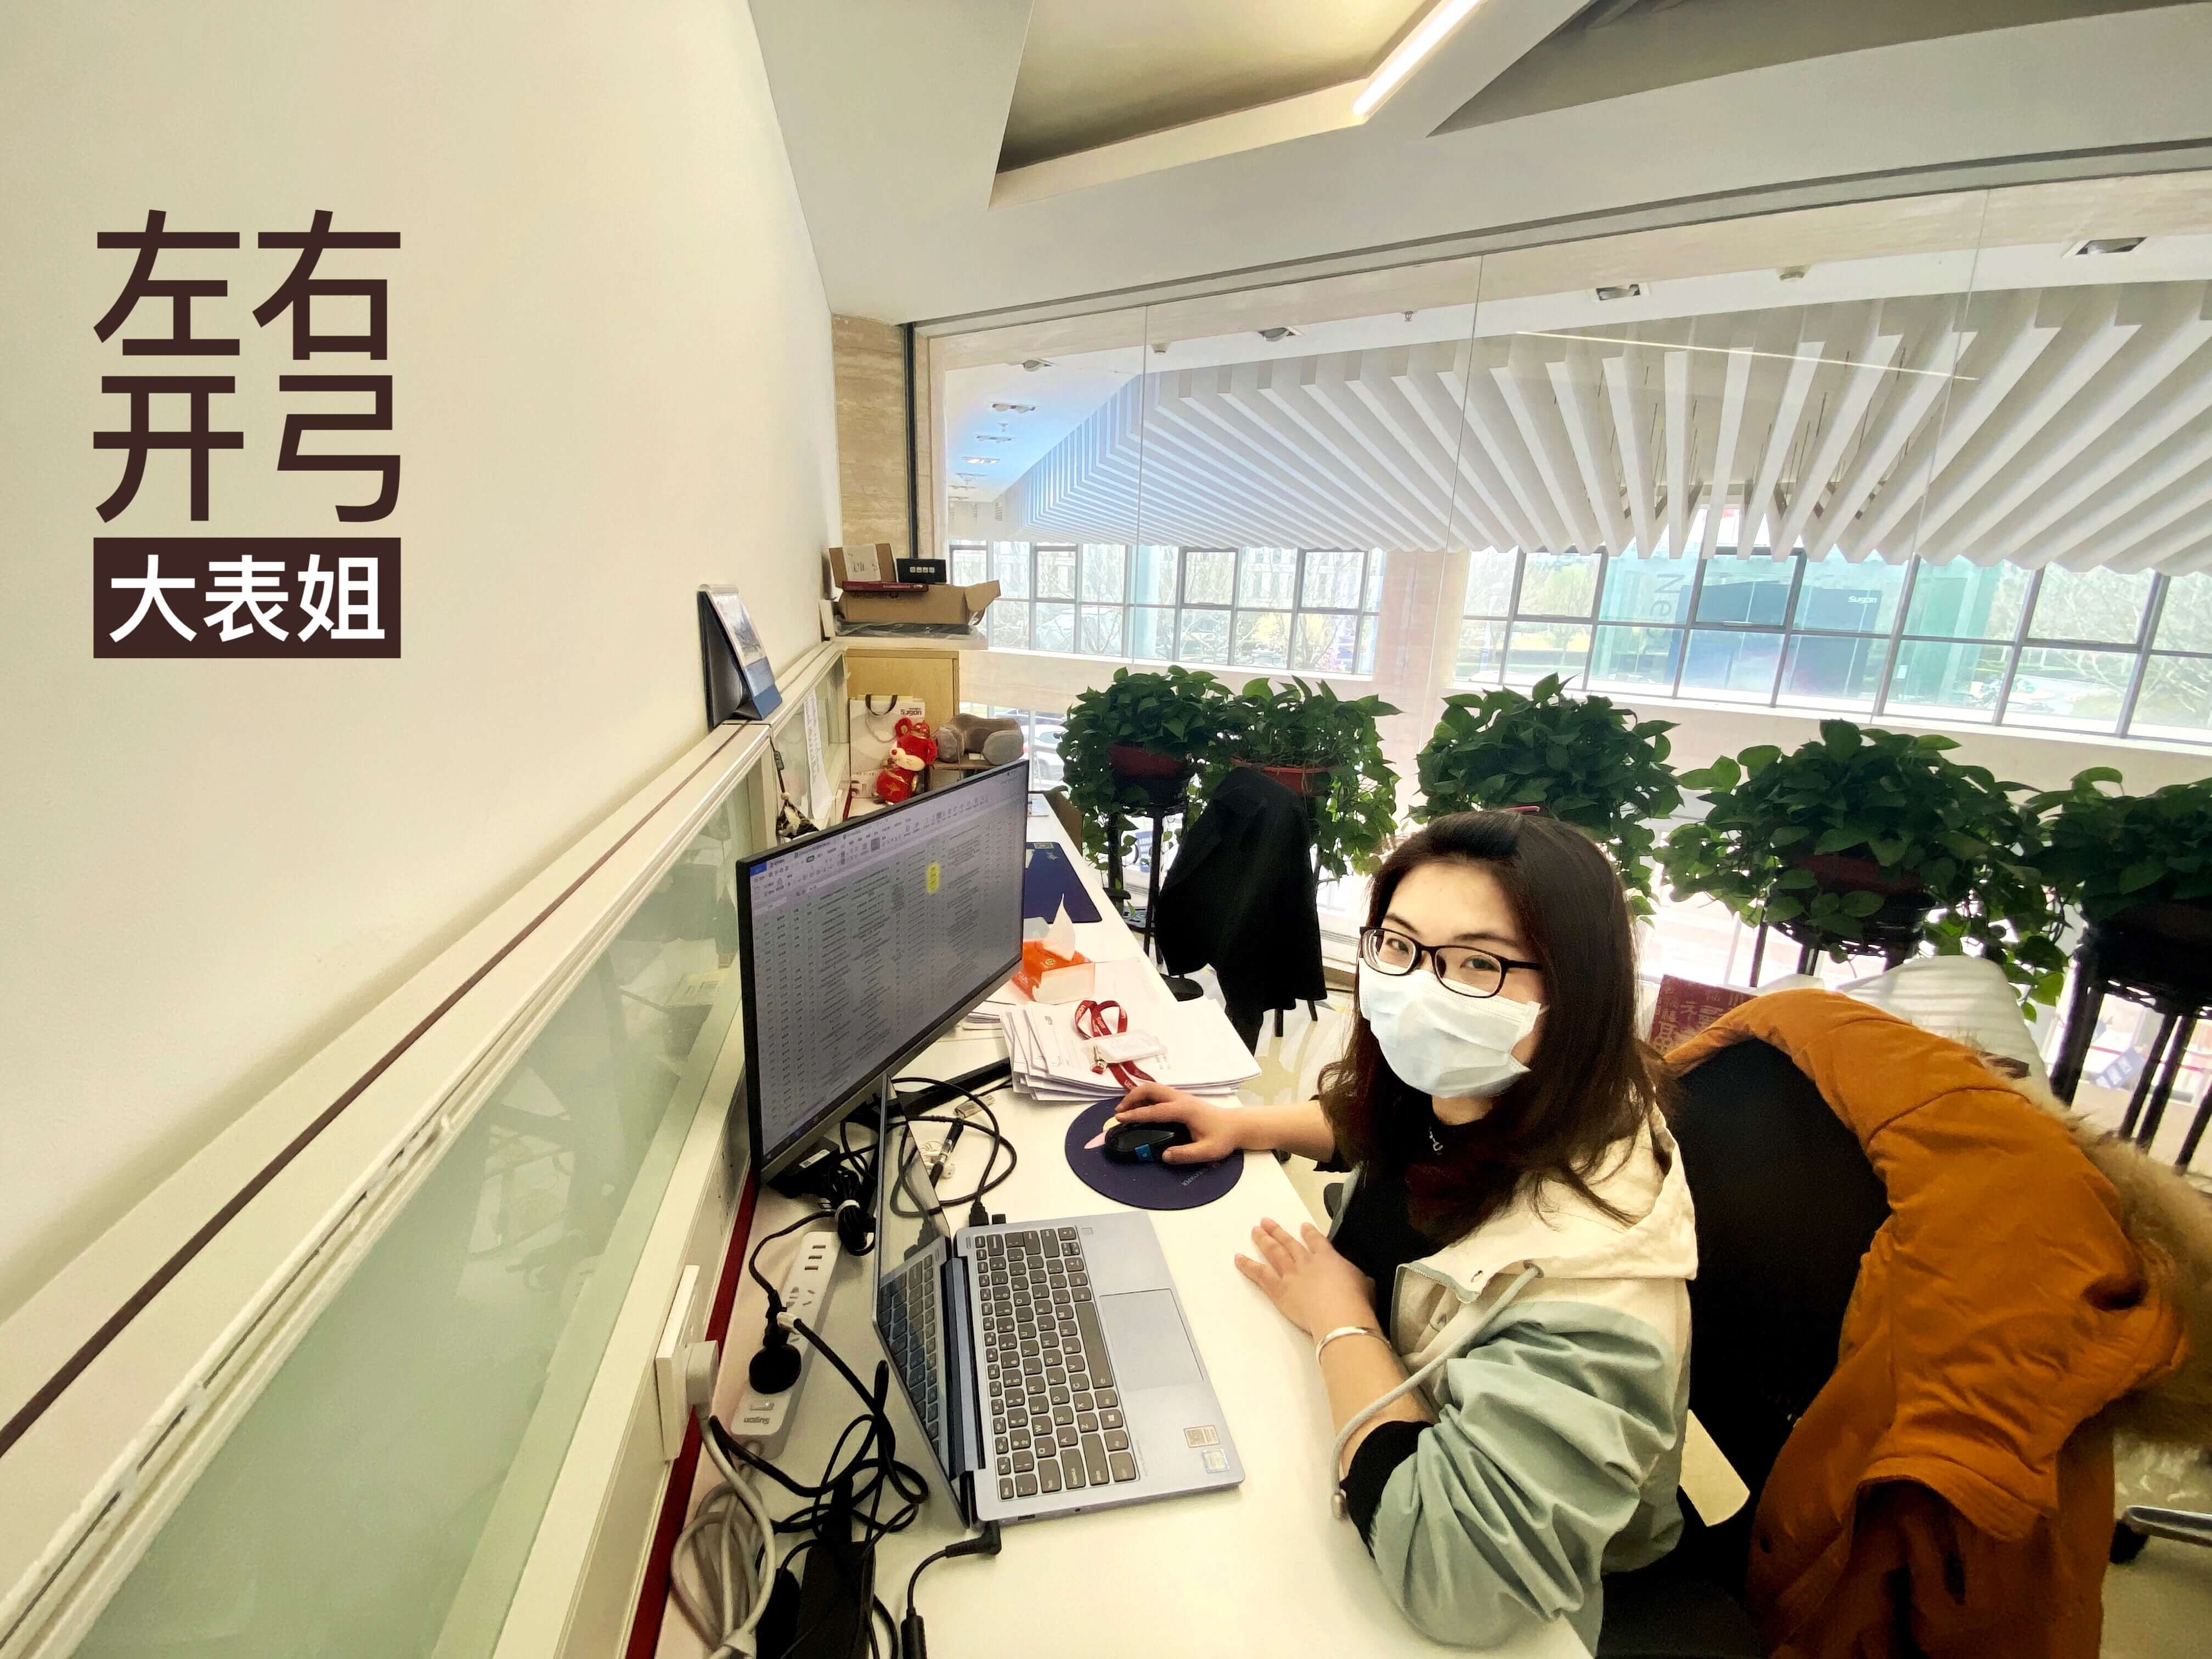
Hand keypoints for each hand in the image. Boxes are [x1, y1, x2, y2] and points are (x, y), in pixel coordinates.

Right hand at [1112, 1082, 1251, 1162]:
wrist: (1236, 1125)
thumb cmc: (1223, 1138)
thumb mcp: (1207, 1151)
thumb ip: (1186, 1154)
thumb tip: (1164, 1156)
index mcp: (1184, 1110)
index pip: (1154, 1110)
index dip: (1135, 1114)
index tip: (1119, 1118)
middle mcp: (1180, 1099)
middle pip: (1150, 1089)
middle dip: (1131, 1098)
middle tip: (1119, 1112)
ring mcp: (1181, 1097)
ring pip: (1153, 1088)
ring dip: (1137, 1096)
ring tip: (1126, 1111)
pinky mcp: (1181, 1099)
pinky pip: (1158, 1093)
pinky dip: (1145, 1097)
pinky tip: (1141, 1109)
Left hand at [1235, 1217, 1376, 1339]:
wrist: (1339, 1315)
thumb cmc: (1356, 1301)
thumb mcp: (1365, 1284)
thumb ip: (1359, 1280)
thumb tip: (1362, 1282)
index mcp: (1328, 1258)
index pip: (1316, 1241)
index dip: (1309, 1233)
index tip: (1302, 1225)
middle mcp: (1306, 1262)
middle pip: (1289, 1243)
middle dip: (1278, 1232)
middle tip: (1266, 1221)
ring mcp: (1290, 1274)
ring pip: (1274, 1253)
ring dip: (1264, 1240)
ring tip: (1255, 1230)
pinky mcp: (1278, 1289)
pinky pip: (1260, 1274)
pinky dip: (1248, 1265)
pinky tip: (1238, 1258)